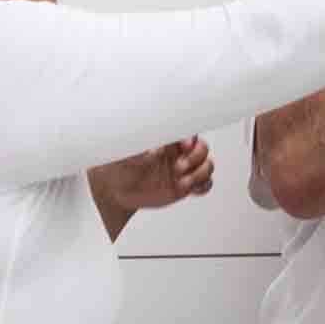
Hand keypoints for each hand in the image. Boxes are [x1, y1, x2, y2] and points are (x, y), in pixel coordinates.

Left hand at [93, 136, 214, 210]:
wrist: (117, 190)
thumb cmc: (119, 167)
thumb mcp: (124, 155)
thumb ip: (139, 150)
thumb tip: (154, 150)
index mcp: (166, 140)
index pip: (187, 133)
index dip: (191, 138)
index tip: (185, 145)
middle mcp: (177, 153)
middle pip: (202, 148)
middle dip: (196, 158)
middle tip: (178, 167)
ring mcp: (183, 170)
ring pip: (207, 166)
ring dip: (200, 173)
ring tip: (183, 182)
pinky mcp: (185, 186)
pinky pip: (205, 184)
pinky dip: (203, 186)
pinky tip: (189, 188)